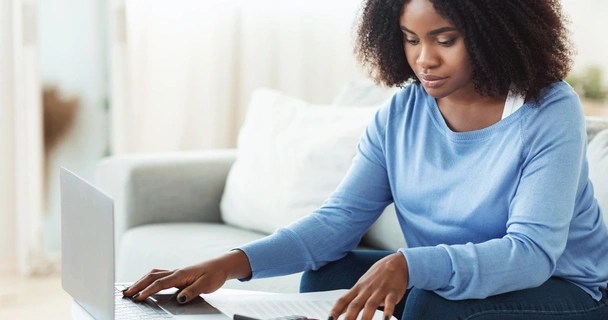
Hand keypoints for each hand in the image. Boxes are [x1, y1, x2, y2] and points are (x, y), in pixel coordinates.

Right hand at [123, 249, 251, 303]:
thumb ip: (192, 291)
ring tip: (129, 289)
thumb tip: (180, 298)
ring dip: (140, 281)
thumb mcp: (206, 285)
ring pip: (153, 274)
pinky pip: (159, 275)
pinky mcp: (177, 274)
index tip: (138, 297)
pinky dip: (148, 279)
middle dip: (137, 285)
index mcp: (181, 274)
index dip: (148, 290)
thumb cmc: (214, 274)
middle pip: (152, 277)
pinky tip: (144, 284)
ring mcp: (176, 272)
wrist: (221, 265)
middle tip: (125, 293)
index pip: (160, 283)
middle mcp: (176, 272)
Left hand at [328, 253, 407, 319]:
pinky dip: (388, 311)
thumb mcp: (362, 285)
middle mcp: (367, 290)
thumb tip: (340, 311)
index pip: (343, 300)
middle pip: (355, 305)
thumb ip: (352, 299)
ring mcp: (380, 290)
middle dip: (349, 318)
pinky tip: (386, 319)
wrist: (397, 262)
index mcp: (358, 289)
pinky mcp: (393, 292)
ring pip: (370, 305)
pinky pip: (390, 302)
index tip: (329, 319)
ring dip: (366, 317)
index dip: (335, 310)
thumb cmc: (378, 275)